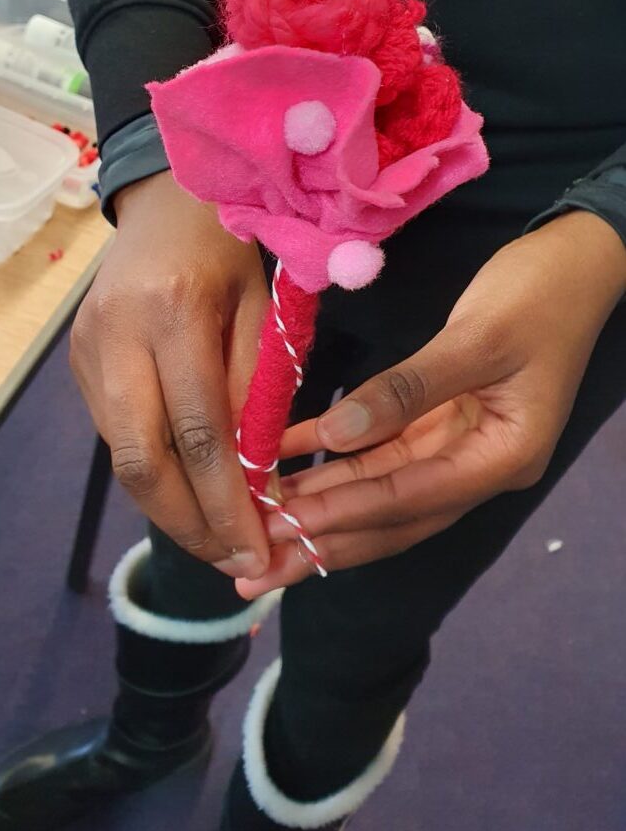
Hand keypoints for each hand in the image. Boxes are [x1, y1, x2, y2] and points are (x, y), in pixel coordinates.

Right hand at [71, 171, 270, 578]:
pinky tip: (189, 491)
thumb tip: (258, 481)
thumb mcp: (261, 308)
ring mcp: (87, 351)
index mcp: (173, 313)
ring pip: (122, 457)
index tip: (259, 552)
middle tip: (234, 562)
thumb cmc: (227, 247)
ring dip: (171, 508)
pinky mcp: (76, 361)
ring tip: (219, 538)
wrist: (161, 201)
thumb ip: (257, 390)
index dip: (226, 503)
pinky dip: (154, 472)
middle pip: (141, 462)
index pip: (198, 433)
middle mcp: (117, 337)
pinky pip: (115, 434)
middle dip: (189, 524)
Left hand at [237, 211, 625, 595]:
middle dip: (323, 541)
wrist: (576, 261)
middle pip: (391, 516)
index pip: (410, 499)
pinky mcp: (439, 417)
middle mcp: (478, 463)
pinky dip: (329, 449)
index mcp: (503, 456)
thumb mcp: (479, 337)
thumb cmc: (539, 294)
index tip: (281, 529)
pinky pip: (377, 445)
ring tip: (257, 524)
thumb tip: (339, 435)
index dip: (342, 514)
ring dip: (319, 505)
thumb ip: (409, 388)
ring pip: (378, 488)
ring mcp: (458, 443)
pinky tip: (281, 453)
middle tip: (255, 569)